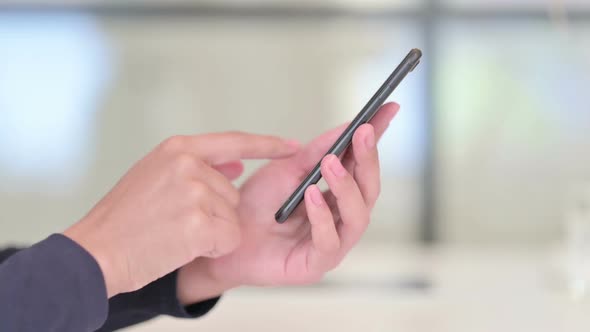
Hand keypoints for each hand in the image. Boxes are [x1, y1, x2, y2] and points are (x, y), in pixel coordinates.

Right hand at [63, 132, 297, 296]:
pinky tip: (182, 245)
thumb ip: (196, 166)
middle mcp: (189, 164)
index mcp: (178, 148)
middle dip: (215, 212)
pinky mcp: (200, 223)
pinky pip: (230, 238)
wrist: (96, 251)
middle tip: (175, 220)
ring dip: (211, 231)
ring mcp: (195, 192)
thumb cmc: (124, 218)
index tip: (292, 146)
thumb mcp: (155, 175)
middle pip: (232, 192)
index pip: (235, 142)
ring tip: (174, 232)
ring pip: (232, 217)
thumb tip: (237, 164)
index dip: (267, 145)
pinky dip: (213, 247)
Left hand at [177, 103, 398, 302]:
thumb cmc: (256, 206)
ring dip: (346, 187)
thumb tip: (347, 127)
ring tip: (330, 164)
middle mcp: (340, 218)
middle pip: (368, 190)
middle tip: (363, 132)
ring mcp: (332, 243)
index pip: (363, 165)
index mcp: (336, 194)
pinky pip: (329, 242)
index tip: (388, 108)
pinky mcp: (315, 265)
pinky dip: (322, 217)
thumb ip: (317, 152)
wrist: (225, 236)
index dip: (377, 139)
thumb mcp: (286, 169)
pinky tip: (312, 196)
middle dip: (367, 159)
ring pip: (357, 217)